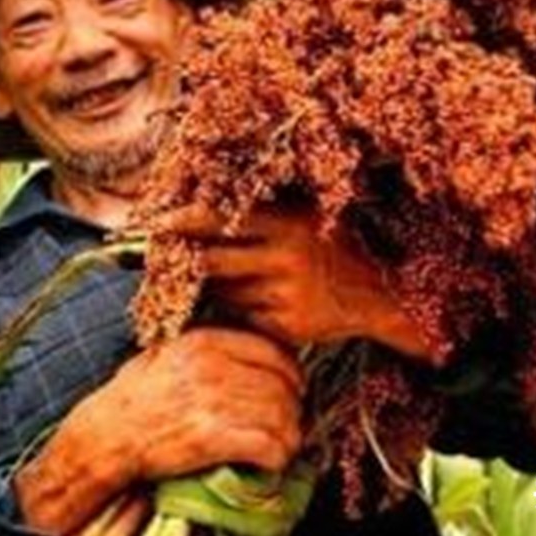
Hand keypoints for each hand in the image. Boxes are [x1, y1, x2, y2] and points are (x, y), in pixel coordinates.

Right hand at [15, 328, 302, 534]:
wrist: (106, 435)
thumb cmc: (135, 396)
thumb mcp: (169, 352)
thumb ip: (208, 346)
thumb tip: (249, 351)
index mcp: (205, 340)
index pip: (273, 352)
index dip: (291, 374)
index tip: (293, 390)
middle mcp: (212, 366)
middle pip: (281, 387)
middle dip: (292, 410)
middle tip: (287, 425)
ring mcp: (213, 402)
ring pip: (280, 417)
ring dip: (288, 437)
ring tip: (281, 447)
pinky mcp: (211, 438)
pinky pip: (268, 445)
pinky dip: (277, 457)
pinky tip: (270, 463)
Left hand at [159, 203, 435, 359]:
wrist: (378, 294)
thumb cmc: (330, 245)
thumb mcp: (304, 215)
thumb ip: (260, 212)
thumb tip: (196, 208)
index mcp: (287, 224)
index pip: (221, 220)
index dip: (184, 221)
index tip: (157, 222)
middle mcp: (284, 259)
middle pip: (212, 261)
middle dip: (186, 259)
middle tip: (163, 255)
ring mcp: (284, 296)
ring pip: (225, 292)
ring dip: (218, 285)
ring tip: (240, 274)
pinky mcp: (285, 327)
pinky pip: (243, 316)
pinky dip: (240, 307)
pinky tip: (261, 297)